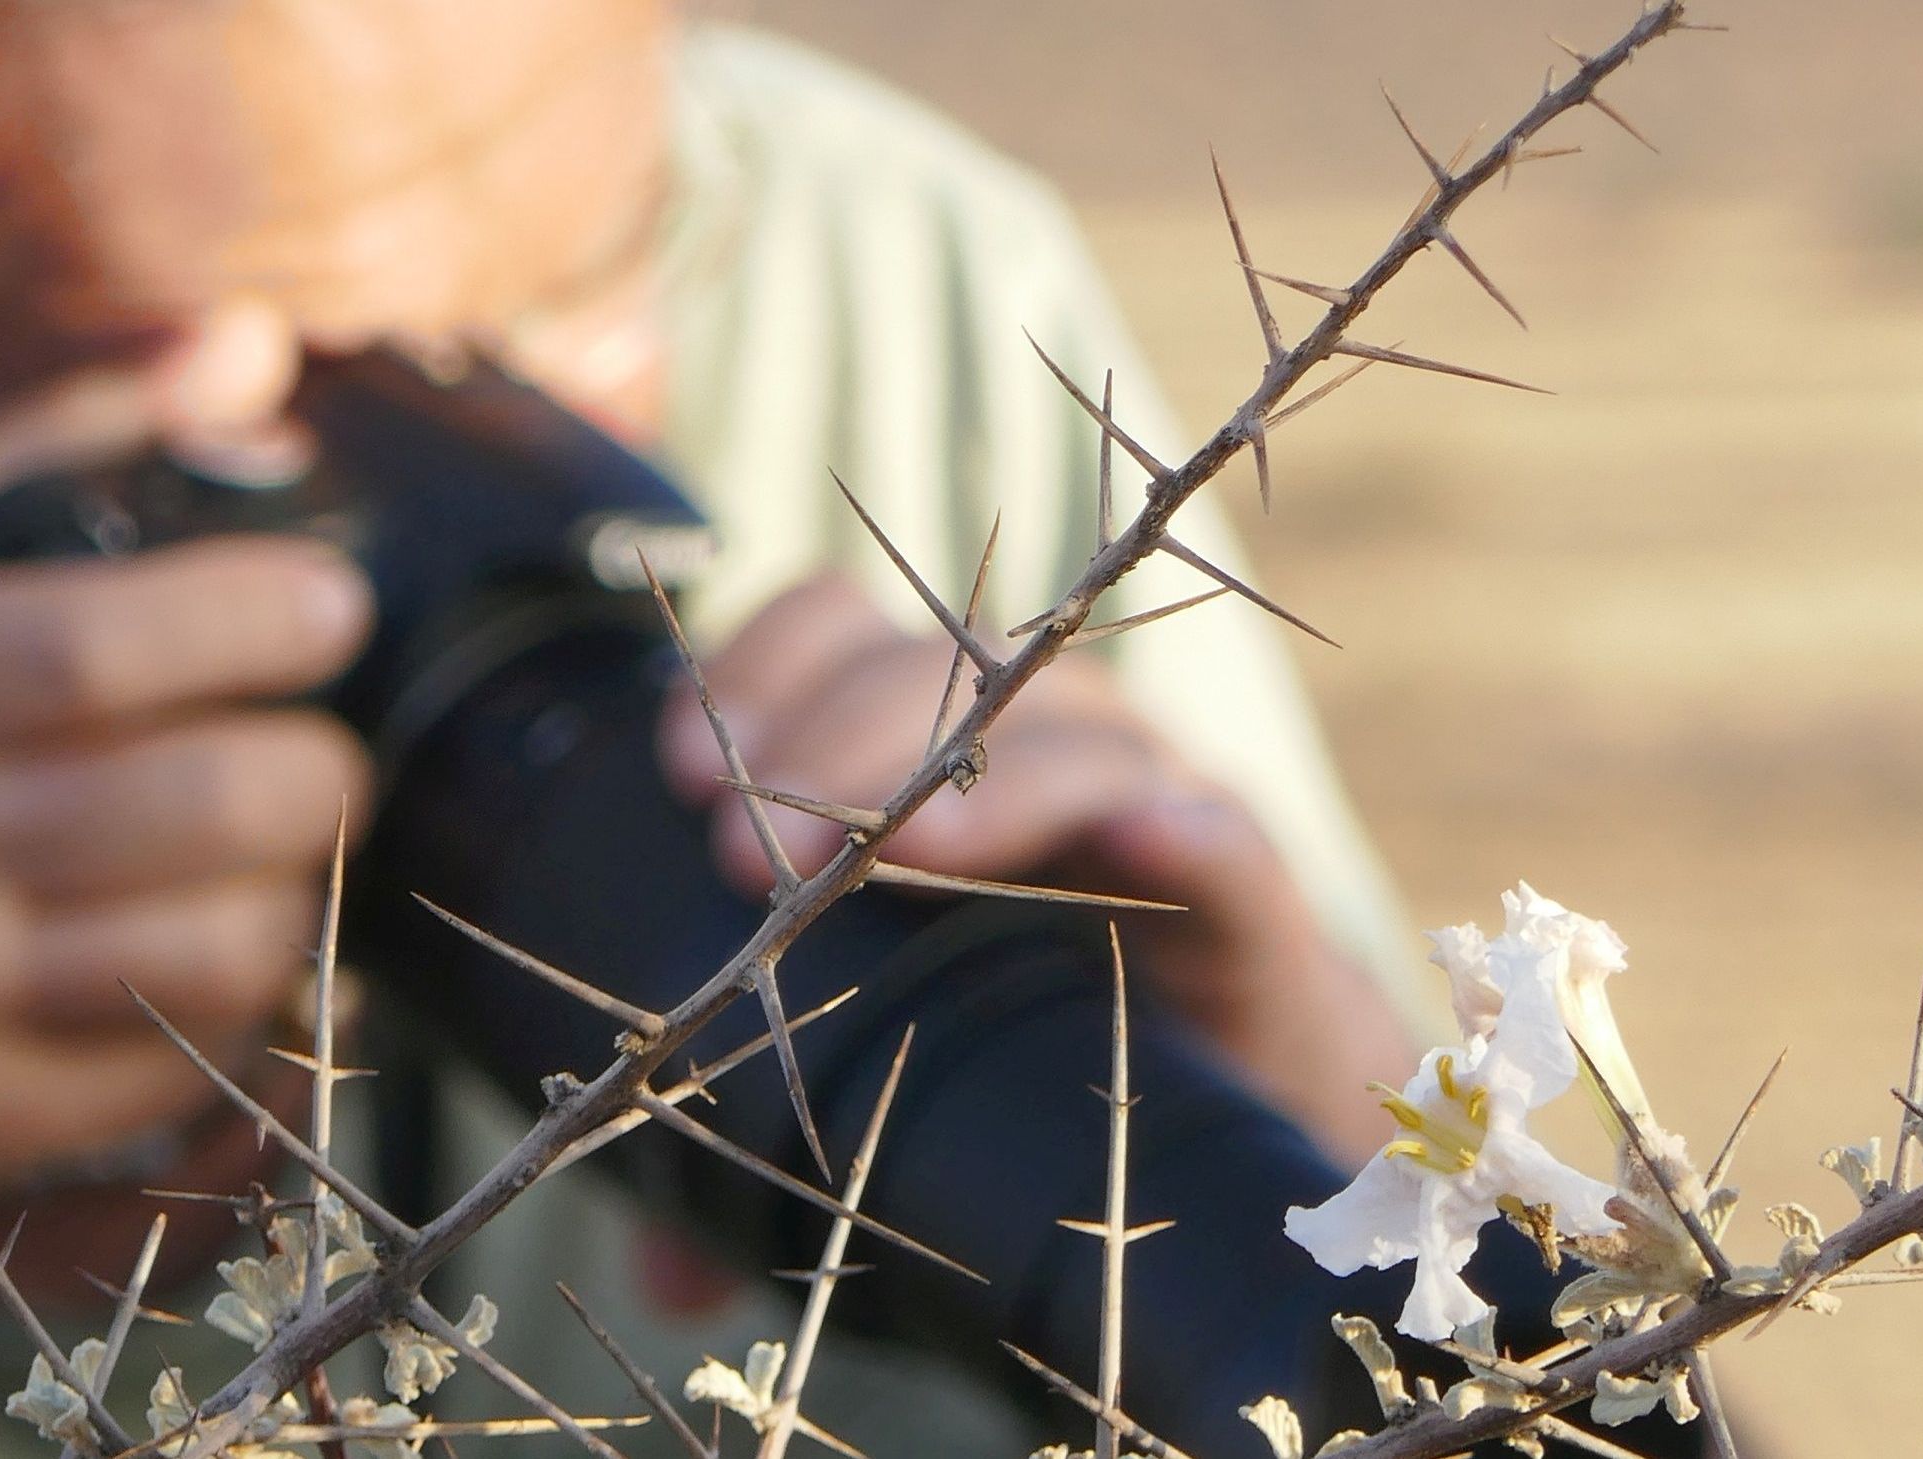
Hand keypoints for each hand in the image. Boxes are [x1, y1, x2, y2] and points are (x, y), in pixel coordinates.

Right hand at [0, 371, 370, 1243]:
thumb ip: (52, 450)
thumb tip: (249, 347)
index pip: (91, 646)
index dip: (253, 619)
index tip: (336, 608)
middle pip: (197, 802)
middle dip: (320, 775)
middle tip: (323, 758)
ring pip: (216, 948)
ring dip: (294, 900)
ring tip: (269, 863)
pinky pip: (182, 1062)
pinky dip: (236, 1011)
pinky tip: (204, 961)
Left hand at [659, 574, 1412, 1164]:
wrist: (1250, 1109)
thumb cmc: (1042, 1051)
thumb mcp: (897, 1068)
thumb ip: (786, 1134)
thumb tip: (668, 1272)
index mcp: (935, 754)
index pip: (845, 640)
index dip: (765, 675)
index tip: (687, 776)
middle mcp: (1040, 749)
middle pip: (942, 669)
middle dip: (838, 744)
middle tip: (755, 857)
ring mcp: (1153, 808)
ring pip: (1078, 733)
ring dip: (989, 782)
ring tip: (913, 852)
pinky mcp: (1254, 906)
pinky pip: (1231, 843)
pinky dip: (1188, 831)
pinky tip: (1147, 838)